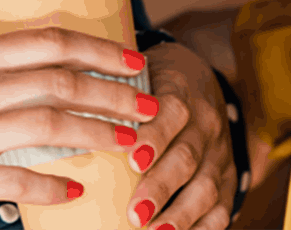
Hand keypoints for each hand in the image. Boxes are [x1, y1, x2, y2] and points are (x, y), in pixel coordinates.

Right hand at [0, 28, 158, 214]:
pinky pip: (15, 181)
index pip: (50, 42)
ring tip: (129, 142)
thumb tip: (27, 68)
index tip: (132, 59)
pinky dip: (53, 186)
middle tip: (150, 104)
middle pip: (61, 84)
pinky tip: (77, 189)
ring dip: (97, 134)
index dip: (99, 48)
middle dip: (114, 93)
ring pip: (49, 129)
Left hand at [123, 42, 237, 229]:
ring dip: (181, 214)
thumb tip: (62, 118)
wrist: (203, 83)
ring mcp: (219, 153)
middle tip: (134, 213)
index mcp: (180, 90)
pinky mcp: (227, 179)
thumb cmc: (153, 86)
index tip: (134, 160)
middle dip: (161, 187)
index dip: (156, 136)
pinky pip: (221, 209)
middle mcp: (205, 123)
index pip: (173, 111)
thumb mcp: (137, 75)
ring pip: (206, 186)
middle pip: (187, 156)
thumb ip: (110, 95)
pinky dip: (202, 227)